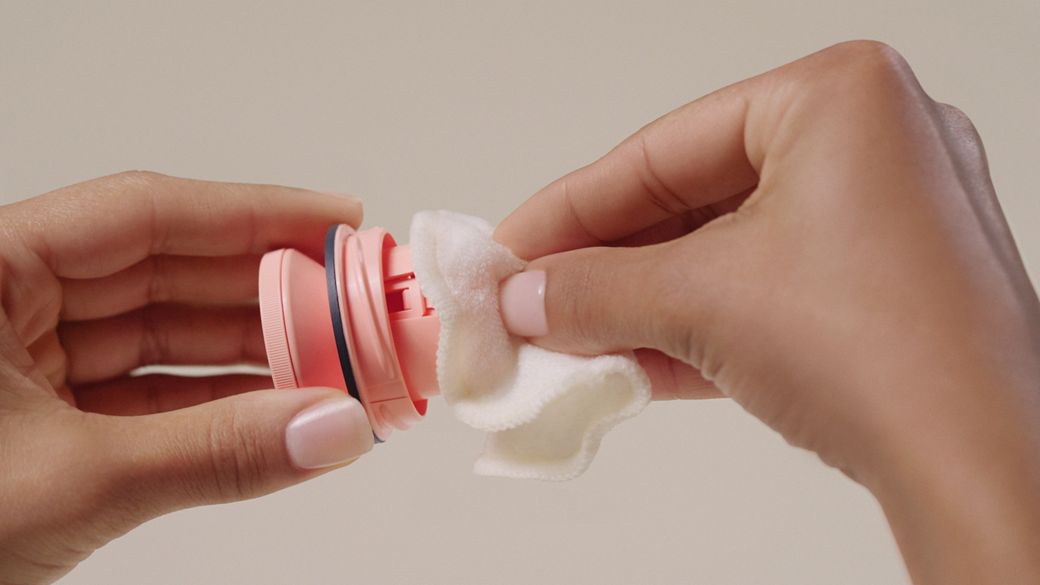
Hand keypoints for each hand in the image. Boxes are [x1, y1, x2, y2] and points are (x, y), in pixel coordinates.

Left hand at [0, 172, 374, 583]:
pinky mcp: (45, 424)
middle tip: (356, 304)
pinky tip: (282, 412)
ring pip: (162, 339)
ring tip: (338, 365)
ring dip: (252, 355)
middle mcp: (6, 305)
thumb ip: (211, 454)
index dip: (251, 213)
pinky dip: (216, 406)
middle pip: (165, 274)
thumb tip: (332, 430)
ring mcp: (26, 367)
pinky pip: (148, 397)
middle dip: (268, 293)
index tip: (336, 222)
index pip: (142, 215)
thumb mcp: (67, 482)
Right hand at [495, 41, 1039, 583]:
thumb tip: (529, 297)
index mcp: (839, 98)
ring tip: (571, 338)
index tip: (515, 247)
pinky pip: (768, 288)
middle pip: (694, 199)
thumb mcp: (702, 300)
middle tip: (536, 299)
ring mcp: (888, 217)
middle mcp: (873, 143)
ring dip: (644, 301)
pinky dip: (698, 323)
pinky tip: (631, 360)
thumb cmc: (880, 351)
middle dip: (607, 262)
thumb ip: (598, 289)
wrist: (982, 468)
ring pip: (728, 250)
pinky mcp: (888, 286)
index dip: (573, 205)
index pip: (663, 148)